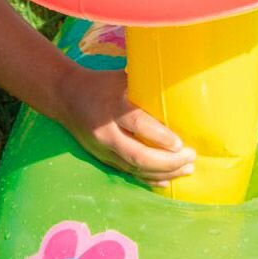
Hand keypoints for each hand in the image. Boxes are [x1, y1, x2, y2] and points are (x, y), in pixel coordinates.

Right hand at [55, 65, 195, 185]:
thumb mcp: (122, 78)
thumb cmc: (101, 83)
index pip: (137, 124)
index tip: (180, 143)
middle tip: (191, 157)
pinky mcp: (103, 159)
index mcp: (112, 107)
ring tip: (187, 169)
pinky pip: (129, 173)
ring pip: (135, 169)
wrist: (66, 97)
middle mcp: (106, 132)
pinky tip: (167, 180)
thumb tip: (180, 84)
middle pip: (138, 155)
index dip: (160, 136)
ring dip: (163, 173)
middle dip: (168, 161)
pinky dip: (149, 179)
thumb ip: (146, 85)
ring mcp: (103, 150)